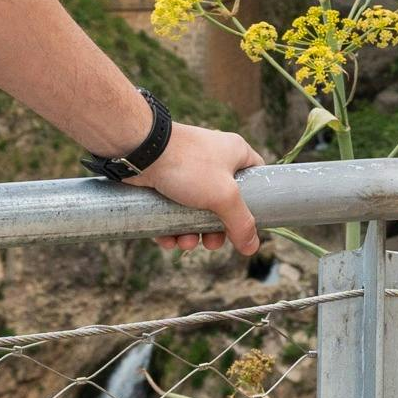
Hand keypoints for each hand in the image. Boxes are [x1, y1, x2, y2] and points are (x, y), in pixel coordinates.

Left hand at [130, 121, 265, 256]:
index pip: (256, 176)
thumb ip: (242, 222)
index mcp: (235, 154)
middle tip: (210, 242)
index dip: (256, 201)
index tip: (248, 223)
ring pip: (196, 211)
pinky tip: (167, 239)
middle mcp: (213, 161)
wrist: (141, 150)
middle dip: (215, 229)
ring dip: (191, 233)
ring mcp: (188, 172)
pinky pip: (173, 211)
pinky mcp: (164, 182)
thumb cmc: (190, 165)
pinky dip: (172, 228)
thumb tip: (253, 247)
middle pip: (223, 203)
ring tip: (184, 242)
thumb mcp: (225, 196)